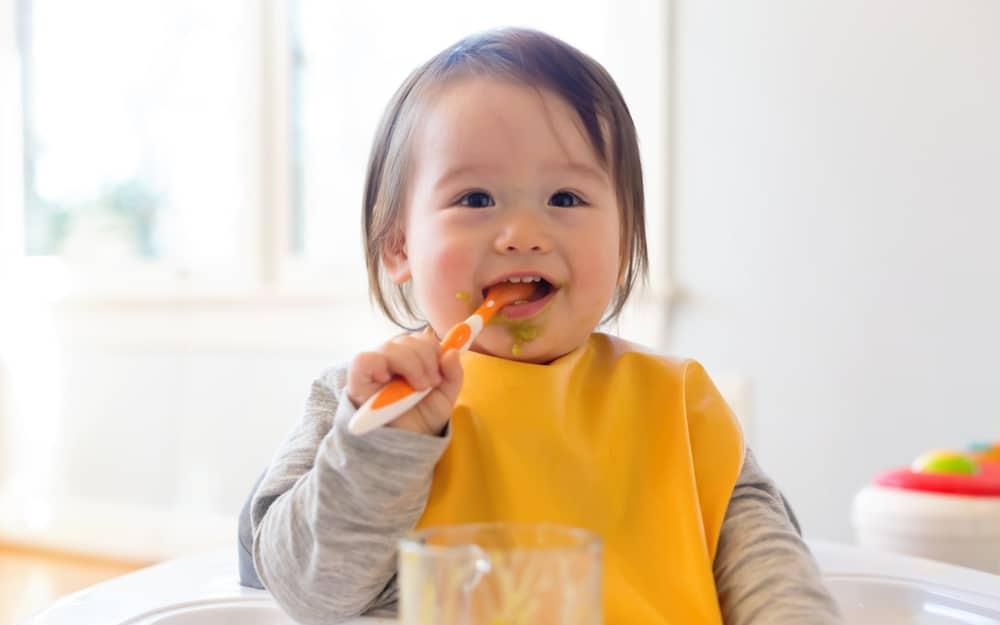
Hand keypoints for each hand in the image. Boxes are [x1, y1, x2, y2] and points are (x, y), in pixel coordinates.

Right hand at [346, 328, 463, 435]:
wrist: (406, 448)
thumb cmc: (420, 421)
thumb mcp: (444, 398)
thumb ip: (453, 374)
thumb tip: (451, 351)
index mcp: (410, 361)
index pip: (420, 338)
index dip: (433, 348)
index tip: (441, 369)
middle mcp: (390, 360)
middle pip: (407, 339)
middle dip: (426, 358)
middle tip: (431, 383)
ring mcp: (374, 368)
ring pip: (391, 346)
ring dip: (411, 364)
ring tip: (417, 387)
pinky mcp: (358, 380)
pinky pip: (365, 360)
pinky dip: (380, 365)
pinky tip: (389, 381)